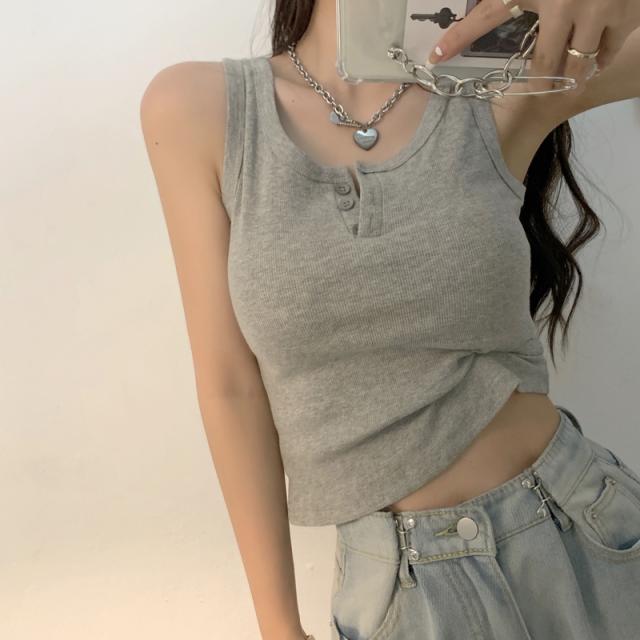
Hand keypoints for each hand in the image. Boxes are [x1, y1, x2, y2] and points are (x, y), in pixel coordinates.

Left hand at [425, 0, 639, 93]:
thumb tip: (495, 5)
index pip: (487, 14)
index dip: (459, 37)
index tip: (434, 57)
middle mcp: (565, 0)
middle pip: (546, 62)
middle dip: (540, 81)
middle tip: (537, 89)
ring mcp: (599, 8)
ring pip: (579, 62)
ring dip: (574, 72)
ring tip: (573, 75)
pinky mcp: (627, 13)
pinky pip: (608, 51)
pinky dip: (602, 56)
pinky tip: (597, 56)